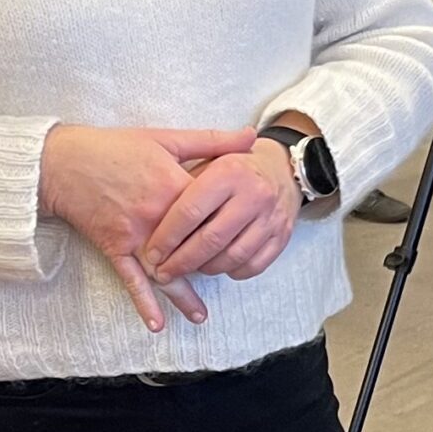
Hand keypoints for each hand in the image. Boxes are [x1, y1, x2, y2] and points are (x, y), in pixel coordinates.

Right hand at [39, 124, 255, 331]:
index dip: (231, 222)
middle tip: (232, 274)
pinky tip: (157, 324)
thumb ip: (212, 141)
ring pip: (166, 270)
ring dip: (183, 295)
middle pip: (193, 246)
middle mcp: (157, 216)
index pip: (213, 213)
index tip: (247, 229)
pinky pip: (130, 279)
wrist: (62, 161)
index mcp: (174, 187)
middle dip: (212, 262)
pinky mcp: (114, 246)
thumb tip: (251, 137)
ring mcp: (134, 235)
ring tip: (201, 317)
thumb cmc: (116, 147)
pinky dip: (143, 302)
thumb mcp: (166, 138)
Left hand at [140, 141, 303, 286]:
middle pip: (211, 240)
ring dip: (206, 269)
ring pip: (233, 257)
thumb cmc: (234, 167)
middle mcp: (254, 194)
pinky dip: (233, 271)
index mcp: (228, 173)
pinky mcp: (282, 236)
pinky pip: (254, 265)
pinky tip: (219, 266)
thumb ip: (182, 182)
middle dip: (182, 261)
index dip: (166, 237)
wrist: (283, 168)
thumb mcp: (206, 159)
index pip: (190, 212)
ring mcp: (271, 217)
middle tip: (163, 272)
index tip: (151, 253)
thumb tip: (150, 219)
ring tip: (189, 269)